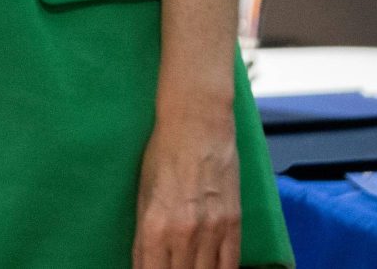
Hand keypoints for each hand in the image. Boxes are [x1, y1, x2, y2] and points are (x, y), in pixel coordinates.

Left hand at [133, 89, 241, 268]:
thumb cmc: (163, 152)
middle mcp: (183, 233)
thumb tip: (144, 263)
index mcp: (154, 226)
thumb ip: (144, 235)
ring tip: (189, 268)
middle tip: (170, 267)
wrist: (197, 122)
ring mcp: (211, 230)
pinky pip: (230, 264)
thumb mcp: (142, 194)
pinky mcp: (233, 223)